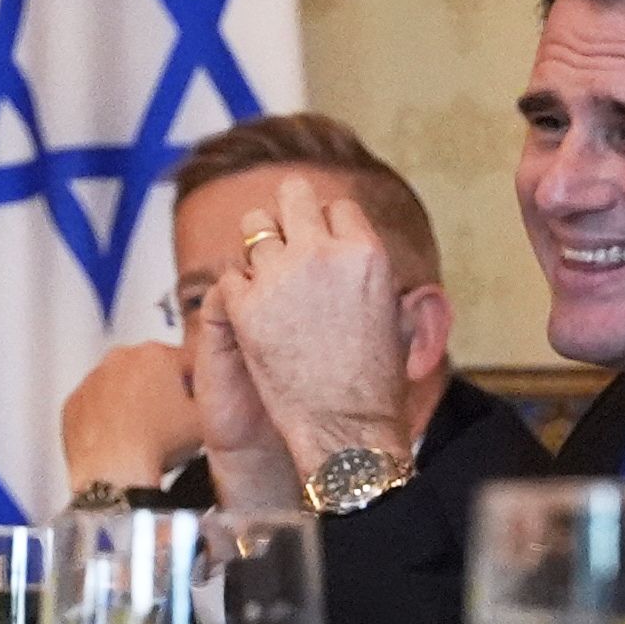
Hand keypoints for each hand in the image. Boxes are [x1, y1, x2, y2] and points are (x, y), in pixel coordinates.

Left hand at [55, 337, 216, 498]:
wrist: (115, 472)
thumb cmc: (157, 446)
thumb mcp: (207, 420)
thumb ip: (216, 397)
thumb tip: (220, 394)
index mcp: (157, 354)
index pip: (189, 362)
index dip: (199, 386)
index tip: (197, 405)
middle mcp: (120, 358)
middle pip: (153, 371)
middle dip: (163, 390)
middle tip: (172, 422)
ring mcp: (92, 379)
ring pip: (121, 386)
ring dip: (133, 402)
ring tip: (145, 433)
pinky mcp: (73, 403)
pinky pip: (95, 405)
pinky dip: (105, 417)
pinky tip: (119, 438)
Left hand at [215, 173, 412, 477]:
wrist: (345, 428)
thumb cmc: (374, 383)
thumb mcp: (395, 317)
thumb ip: (380, 278)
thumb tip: (366, 254)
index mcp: (366, 252)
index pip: (337, 207)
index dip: (327, 227)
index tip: (322, 245)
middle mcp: (322, 254)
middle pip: (293, 195)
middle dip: (288, 214)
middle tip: (284, 238)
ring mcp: (280, 276)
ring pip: (253, 226)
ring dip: (258, 248)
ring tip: (265, 278)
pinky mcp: (244, 305)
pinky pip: (229, 274)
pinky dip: (237, 291)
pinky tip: (250, 315)